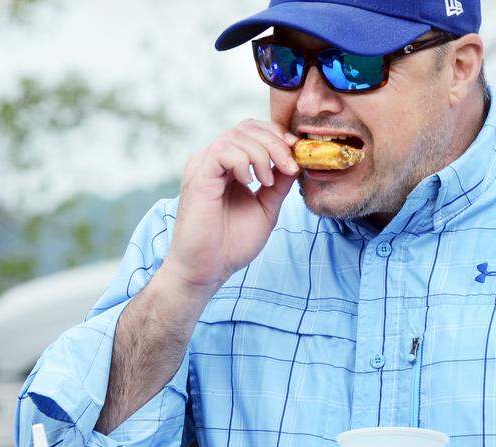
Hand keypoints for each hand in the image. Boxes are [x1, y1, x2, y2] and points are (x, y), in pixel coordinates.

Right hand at [162, 119, 299, 294]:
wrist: (208, 270)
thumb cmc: (231, 244)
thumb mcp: (266, 208)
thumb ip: (279, 183)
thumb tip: (296, 160)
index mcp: (228, 165)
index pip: (252, 131)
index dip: (277, 135)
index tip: (296, 154)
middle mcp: (213, 161)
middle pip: (247, 127)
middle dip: (275, 142)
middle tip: (290, 166)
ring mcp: (203, 167)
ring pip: (237, 135)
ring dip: (262, 154)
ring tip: (267, 182)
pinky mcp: (198, 177)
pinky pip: (223, 151)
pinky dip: (243, 162)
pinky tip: (250, 182)